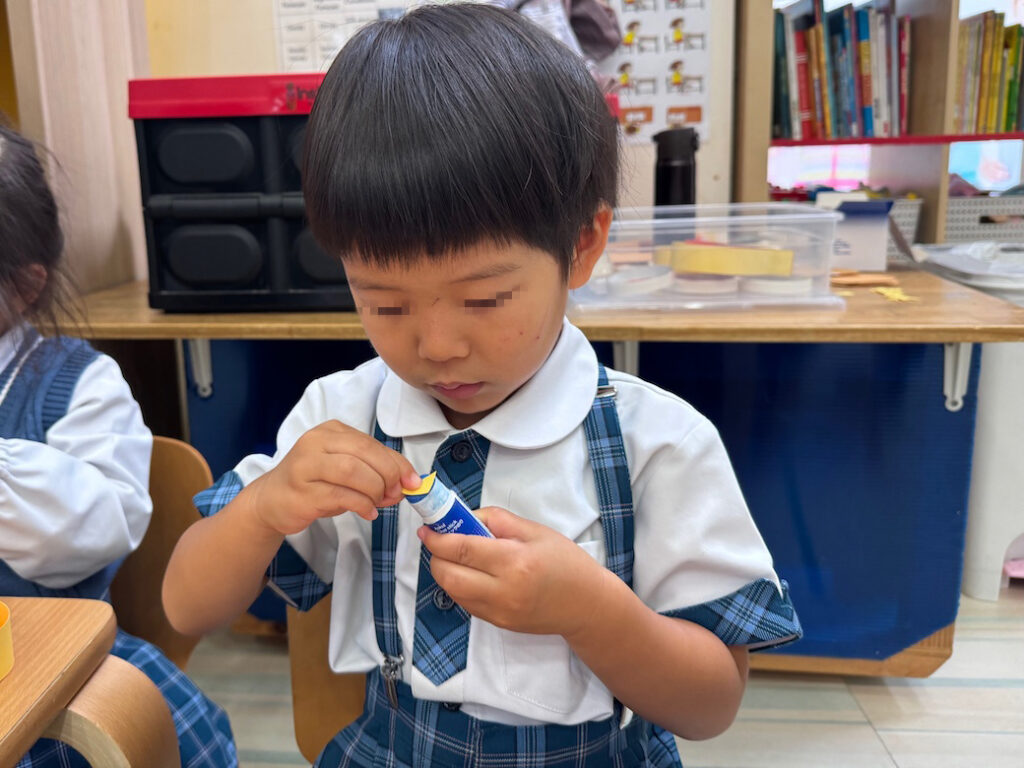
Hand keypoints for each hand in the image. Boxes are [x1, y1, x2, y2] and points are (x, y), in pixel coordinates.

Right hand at [245, 420, 419, 535]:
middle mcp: (316, 442)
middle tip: (395, 494)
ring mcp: (305, 466)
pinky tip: (368, 512)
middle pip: (363, 453)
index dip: (397, 463)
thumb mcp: (346, 469)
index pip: (371, 443)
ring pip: (352, 471)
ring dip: (374, 490)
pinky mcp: (302, 492)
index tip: (413, 481)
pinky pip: (341, 496)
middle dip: (388, 475)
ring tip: (378, 502)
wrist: (272, 500)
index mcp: (331, 431)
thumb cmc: (315, 483)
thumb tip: (408, 482)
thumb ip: (375, 470)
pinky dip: (362, 505)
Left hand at [418, 506, 610, 636]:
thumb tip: (466, 516)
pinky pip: (466, 603)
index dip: (437, 537)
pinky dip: (460, 586)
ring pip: (453, 592)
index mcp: (515, 561)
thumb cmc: (566, 563)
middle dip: (435, 556)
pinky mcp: (498, 624)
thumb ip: (497, 520)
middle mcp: (504, 591)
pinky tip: (471, 573)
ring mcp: (499, 612)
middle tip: (438, 540)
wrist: (586, 605)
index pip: (461, 549)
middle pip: (449, 575)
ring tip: (455, 555)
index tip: (428, 527)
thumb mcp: (535, 531)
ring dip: (445, 572)